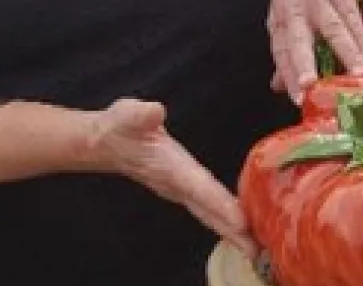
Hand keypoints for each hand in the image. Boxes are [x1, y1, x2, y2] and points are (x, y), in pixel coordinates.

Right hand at [89, 99, 258, 255]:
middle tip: (258, 252)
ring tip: (256, 249)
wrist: (104, 143)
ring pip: (209, 214)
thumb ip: (140, 115)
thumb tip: (154, 111)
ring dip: (231, 232)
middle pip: (208, 212)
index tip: (241, 223)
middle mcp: (178, 185)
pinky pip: (209, 208)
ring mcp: (181, 190)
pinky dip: (225, 220)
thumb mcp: (128, 115)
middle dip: (232, 232)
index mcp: (170, 169)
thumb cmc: (120, 128)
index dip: (219, 205)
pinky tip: (243, 229)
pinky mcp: (184, 188)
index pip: (199, 189)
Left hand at [268, 0, 362, 102]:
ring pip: (330, 29)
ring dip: (344, 53)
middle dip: (302, 63)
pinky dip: (359, 36)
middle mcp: (293, 10)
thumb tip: (277, 86)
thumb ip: (284, 49)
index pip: (280, 52)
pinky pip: (350, 16)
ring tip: (357, 74)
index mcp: (279, 20)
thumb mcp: (285, 13)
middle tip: (310, 86)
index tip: (297, 100)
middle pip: (297, 40)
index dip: (287, 75)